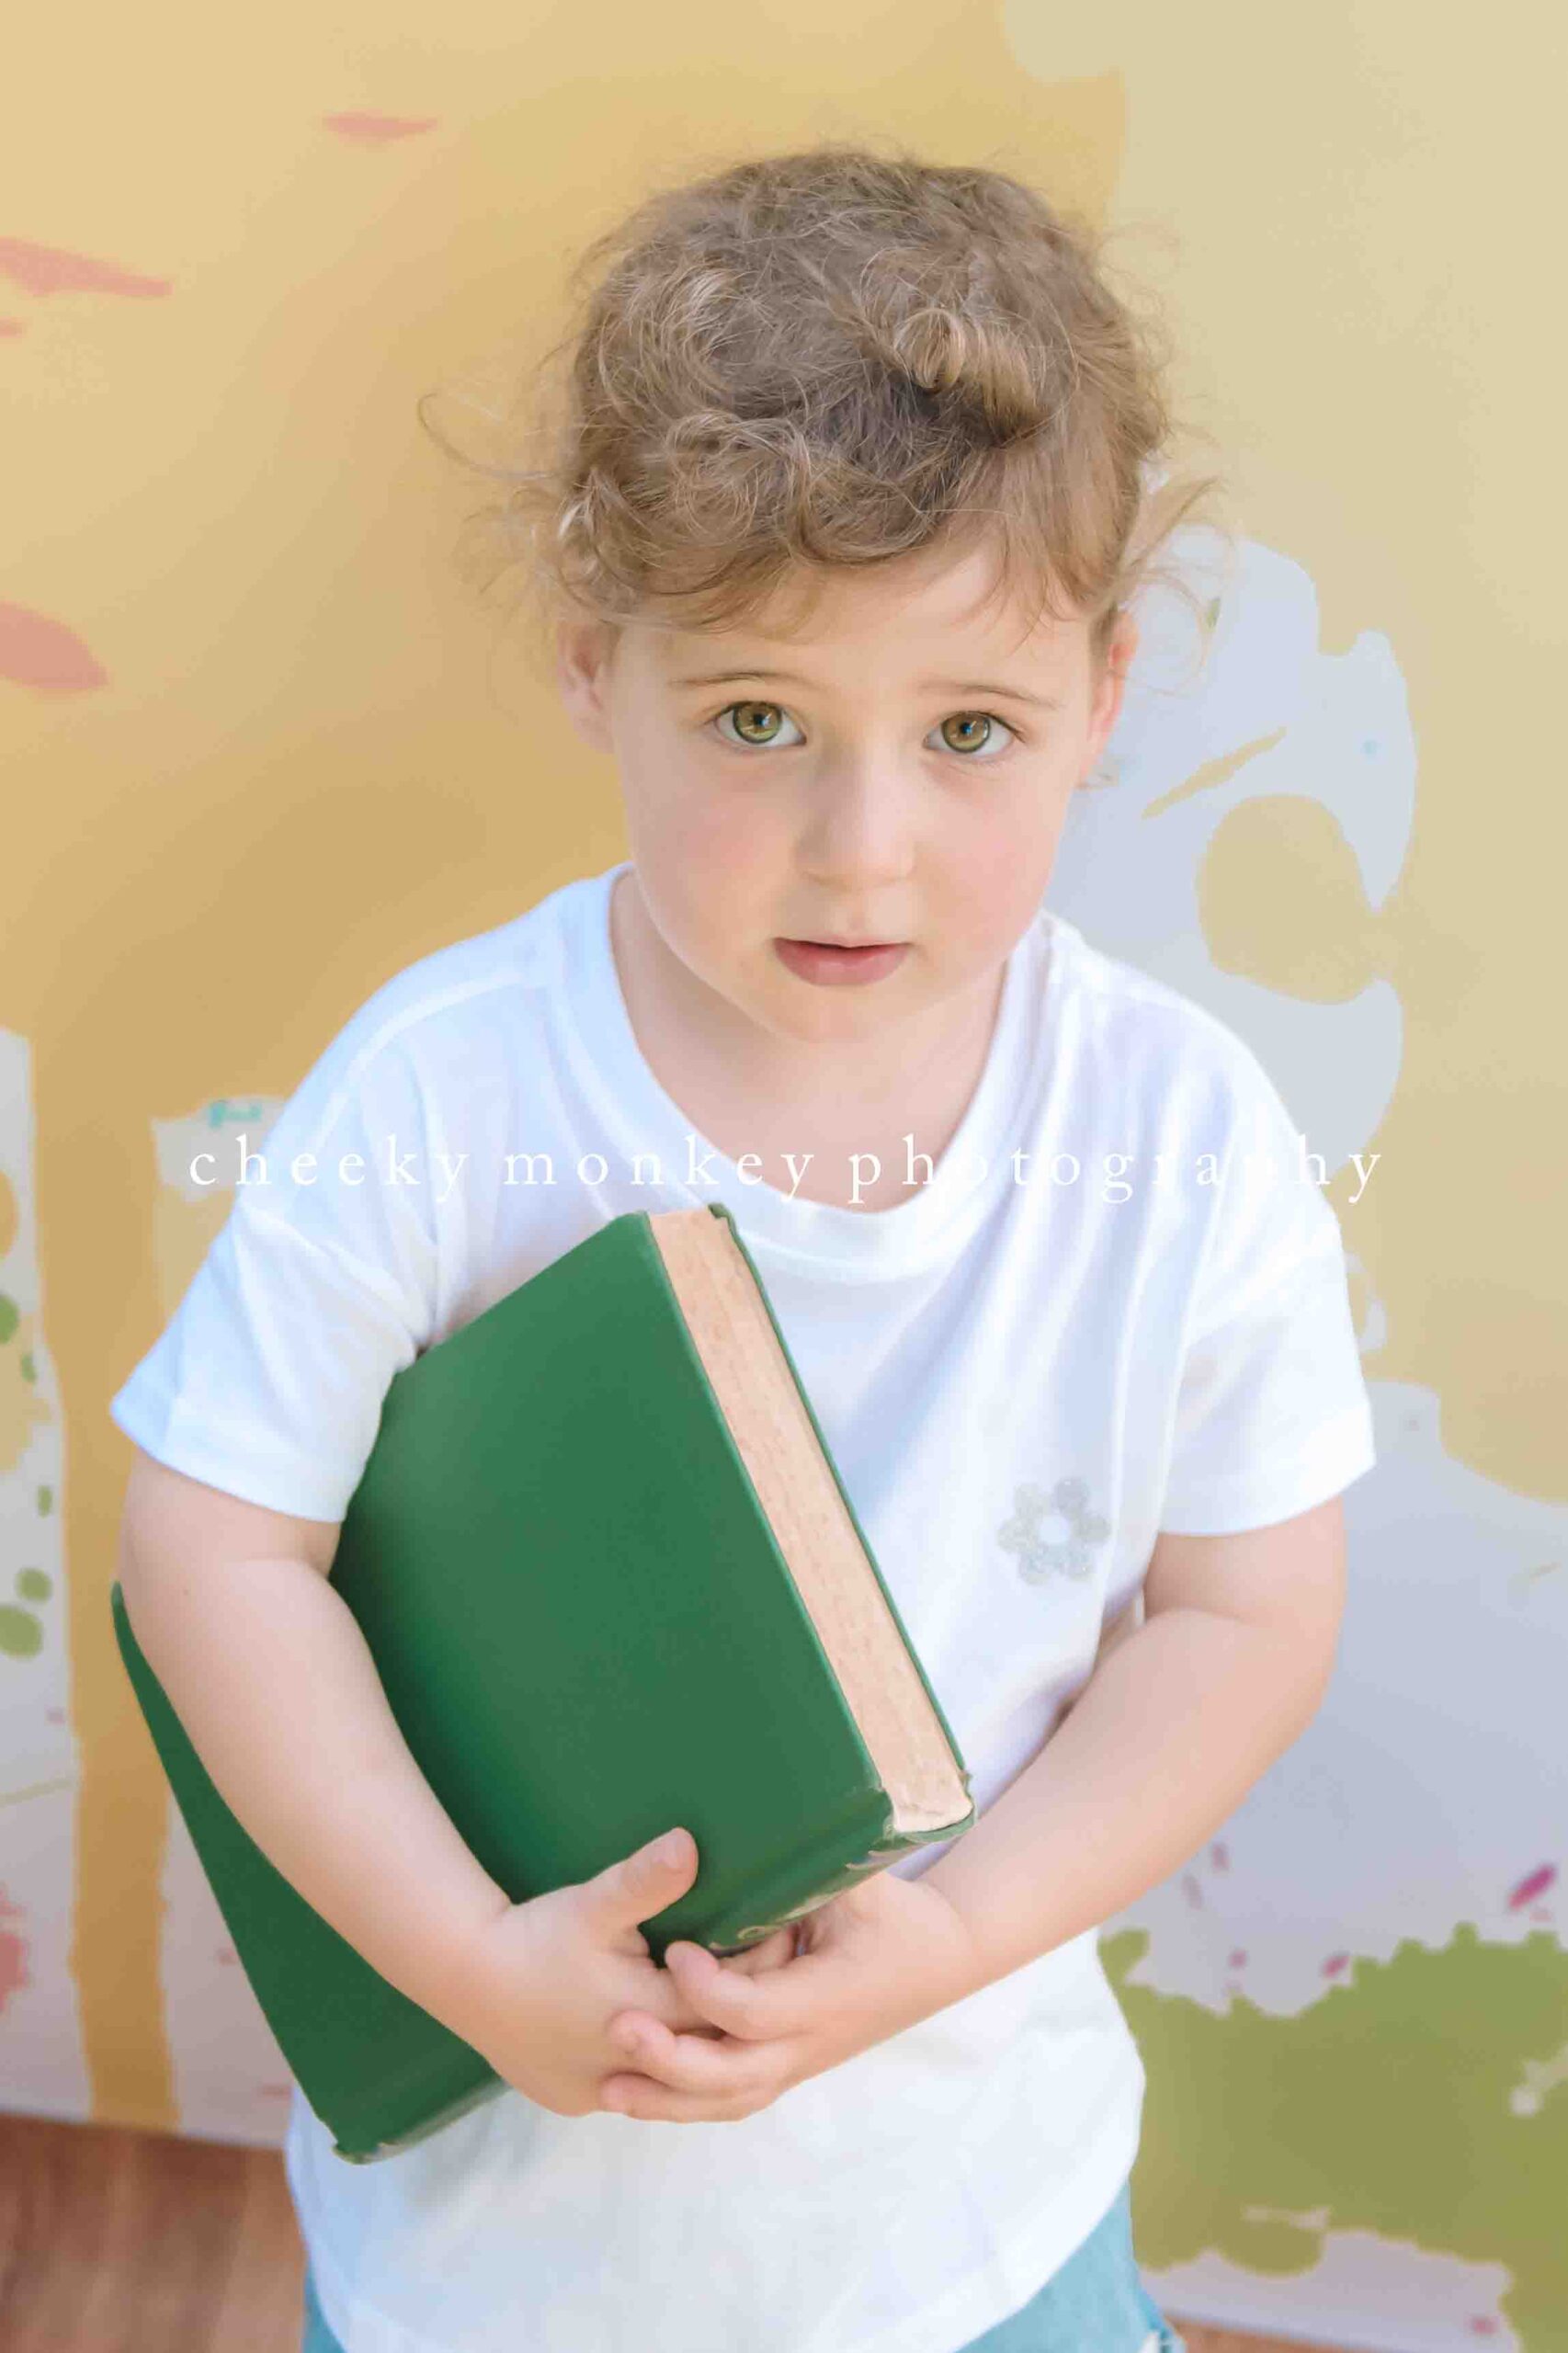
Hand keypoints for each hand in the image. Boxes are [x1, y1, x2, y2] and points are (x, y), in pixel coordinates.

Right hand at [450, 1826, 795, 2116]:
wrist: (462, 1976)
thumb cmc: (534, 1936)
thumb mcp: (593, 1904)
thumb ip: (645, 1880)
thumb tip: (690, 1843)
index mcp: (646, 2019)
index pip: (726, 2007)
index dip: (756, 1976)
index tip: (778, 1939)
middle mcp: (629, 2069)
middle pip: (704, 2049)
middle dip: (735, 2013)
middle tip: (762, 1970)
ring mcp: (599, 2091)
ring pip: (670, 2080)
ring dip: (696, 2046)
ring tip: (717, 2002)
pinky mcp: (573, 2097)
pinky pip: (631, 2089)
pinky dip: (653, 2066)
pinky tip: (665, 2036)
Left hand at [597, 1863, 985, 2122]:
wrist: (938, 1963)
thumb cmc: (895, 1913)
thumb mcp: (863, 1882)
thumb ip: (813, 1864)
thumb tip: (763, 1818)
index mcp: (829, 1995)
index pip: (758, 2010)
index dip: (711, 1989)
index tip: (674, 1951)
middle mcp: (812, 2042)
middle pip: (734, 2075)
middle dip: (672, 2061)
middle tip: (617, 2027)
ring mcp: (800, 2062)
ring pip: (728, 2100)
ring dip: (667, 2100)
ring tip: (607, 2088)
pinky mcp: (790, 2067)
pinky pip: (734, 2100)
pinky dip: (685, 2105)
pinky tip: (638, 2096)